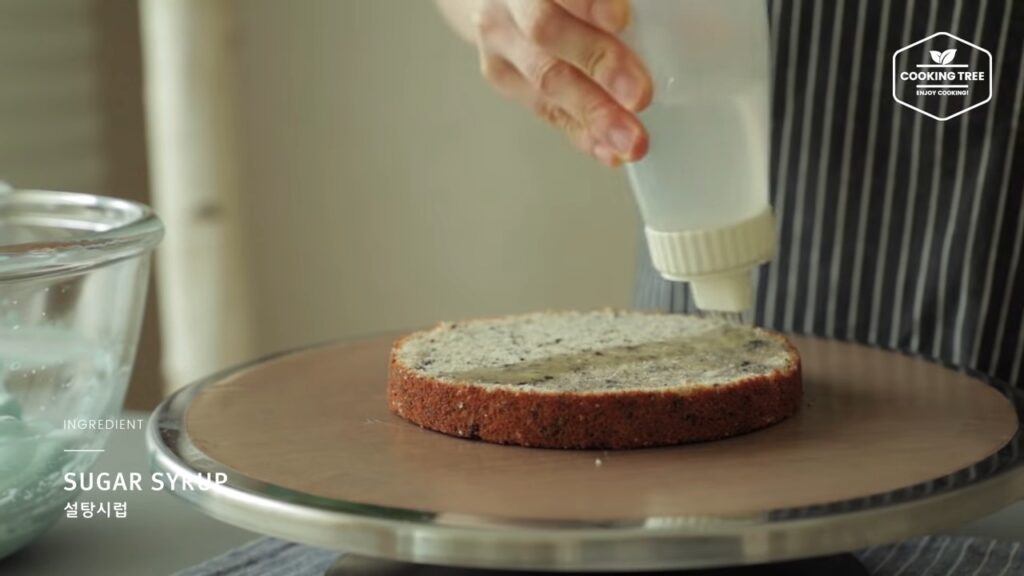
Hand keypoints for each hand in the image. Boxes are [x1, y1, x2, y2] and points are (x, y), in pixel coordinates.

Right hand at [471, 0, 650, 166]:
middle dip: (598, 63)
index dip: (588, 3)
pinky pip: (546, 110)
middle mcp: (509, 2)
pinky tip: (609, 150)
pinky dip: (582, 132)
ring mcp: (501, 40)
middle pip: (547, 31)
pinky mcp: (503, 76)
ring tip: (631, 140)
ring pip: (545, 79)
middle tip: (639, 95)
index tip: (621, 20)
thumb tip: (698, 23)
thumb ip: (620, 2)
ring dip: (593, 113)